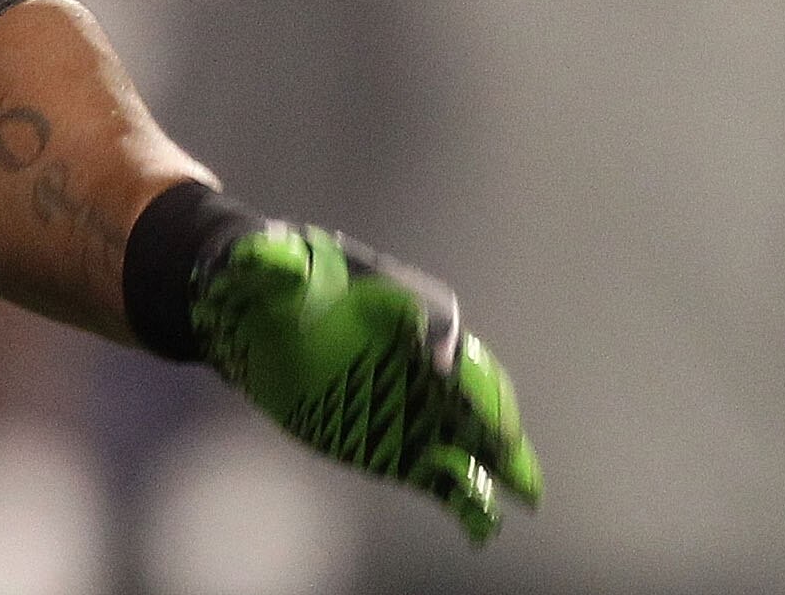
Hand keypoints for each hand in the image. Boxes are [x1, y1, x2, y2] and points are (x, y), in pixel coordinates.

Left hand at [192, 223, 541, 542]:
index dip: (440, 337)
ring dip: (502, 458)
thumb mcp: (265, 261)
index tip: (440, 364)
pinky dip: (467, 499)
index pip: (435, 315)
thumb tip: (269, 256)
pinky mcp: (402, 447)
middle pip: (473, 377)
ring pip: (475, 431)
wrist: (260, 322)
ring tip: (524, 492)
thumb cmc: (272, 280)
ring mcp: (419, 404)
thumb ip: (272, 261)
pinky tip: (481, 528)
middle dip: (488, 405)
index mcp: (397, 300)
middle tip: (498, 434)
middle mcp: (422, 353)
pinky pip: (445, 476)